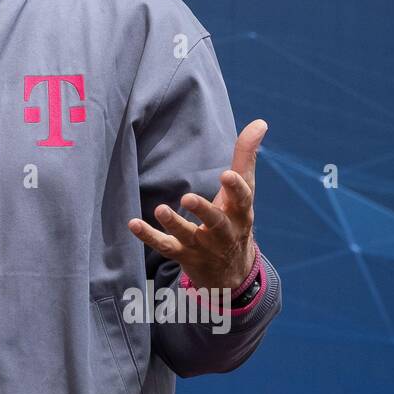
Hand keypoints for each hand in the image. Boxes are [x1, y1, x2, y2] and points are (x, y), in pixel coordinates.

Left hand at [126, 119, 267, 291]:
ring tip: (161, 209)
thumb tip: (260, 122)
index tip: (227, 175)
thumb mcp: (244, 191)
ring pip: (188, 235)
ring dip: (174, 224)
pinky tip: (133, 224)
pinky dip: (149, 236)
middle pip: (216, 222)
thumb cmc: (235, 218)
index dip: (236, 188)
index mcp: (240, 213)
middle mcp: (223, 231)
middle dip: (204, 210)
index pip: (242, 200)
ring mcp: (202, 246)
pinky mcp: (183, 254)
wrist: (232, 271)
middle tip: (188, 197)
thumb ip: (246, 156)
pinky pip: (165, 246)